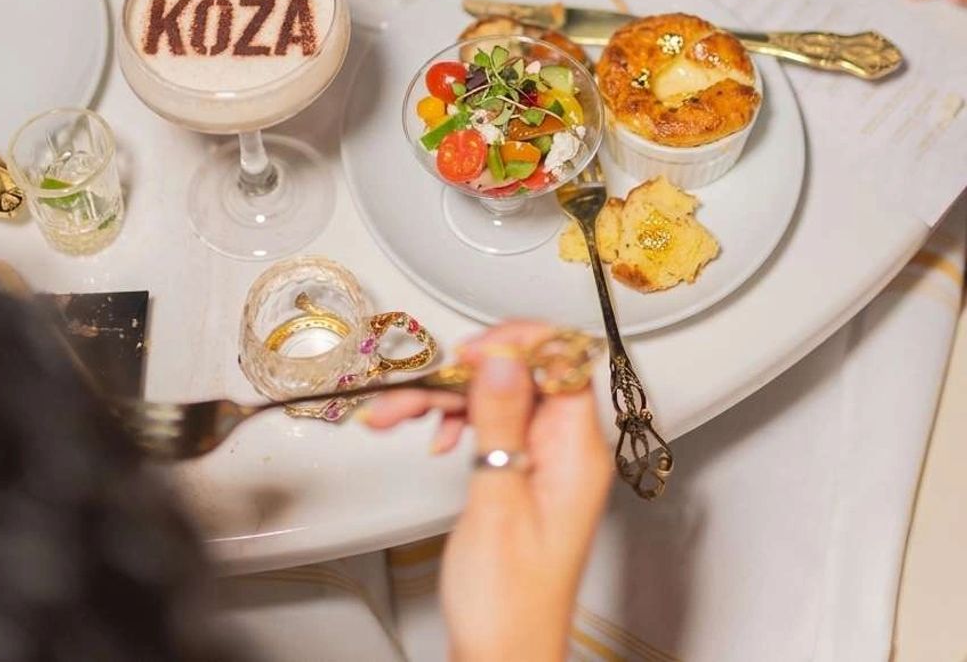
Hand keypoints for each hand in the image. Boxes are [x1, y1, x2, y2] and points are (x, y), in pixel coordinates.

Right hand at [360, 321, 611, 661]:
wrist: (503, 655)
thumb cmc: (509, 603)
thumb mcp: (498, 502)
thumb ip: (500, 423)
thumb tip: (503, 359)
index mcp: (577, 452)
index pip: (563, 362)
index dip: (516, 344)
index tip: (470, 352)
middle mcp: (566, 449)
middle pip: (520, 374)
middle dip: (462, 373)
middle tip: (419, 384)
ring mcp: (543, 458)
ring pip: (496, 396)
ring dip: (445, 397)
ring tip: (397, 411)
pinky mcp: (519, 469)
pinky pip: (488, 422)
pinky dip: (452, 421)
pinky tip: (428, 433)